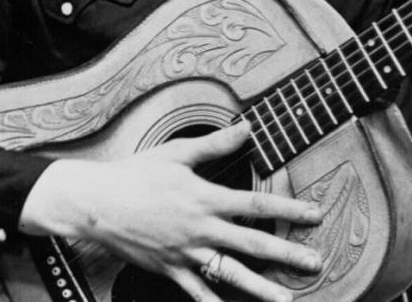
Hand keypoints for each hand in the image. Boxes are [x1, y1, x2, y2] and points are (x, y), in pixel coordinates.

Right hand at [19, 120, 323, 301]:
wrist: (95, 204)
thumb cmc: (135, 174)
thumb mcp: (177, 153)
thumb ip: (216, 144)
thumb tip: (248, 127)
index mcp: (206, 198)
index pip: (256, 206)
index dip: (288, 210)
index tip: (315, 214)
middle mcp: (201, 229)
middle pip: (252, 244)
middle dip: (287, 254)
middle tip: (316, 264)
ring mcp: (186, 253)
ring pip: (230, 274)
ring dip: (261, 288)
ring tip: (285, 300)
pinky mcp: (170, 269)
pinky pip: (197, 292)